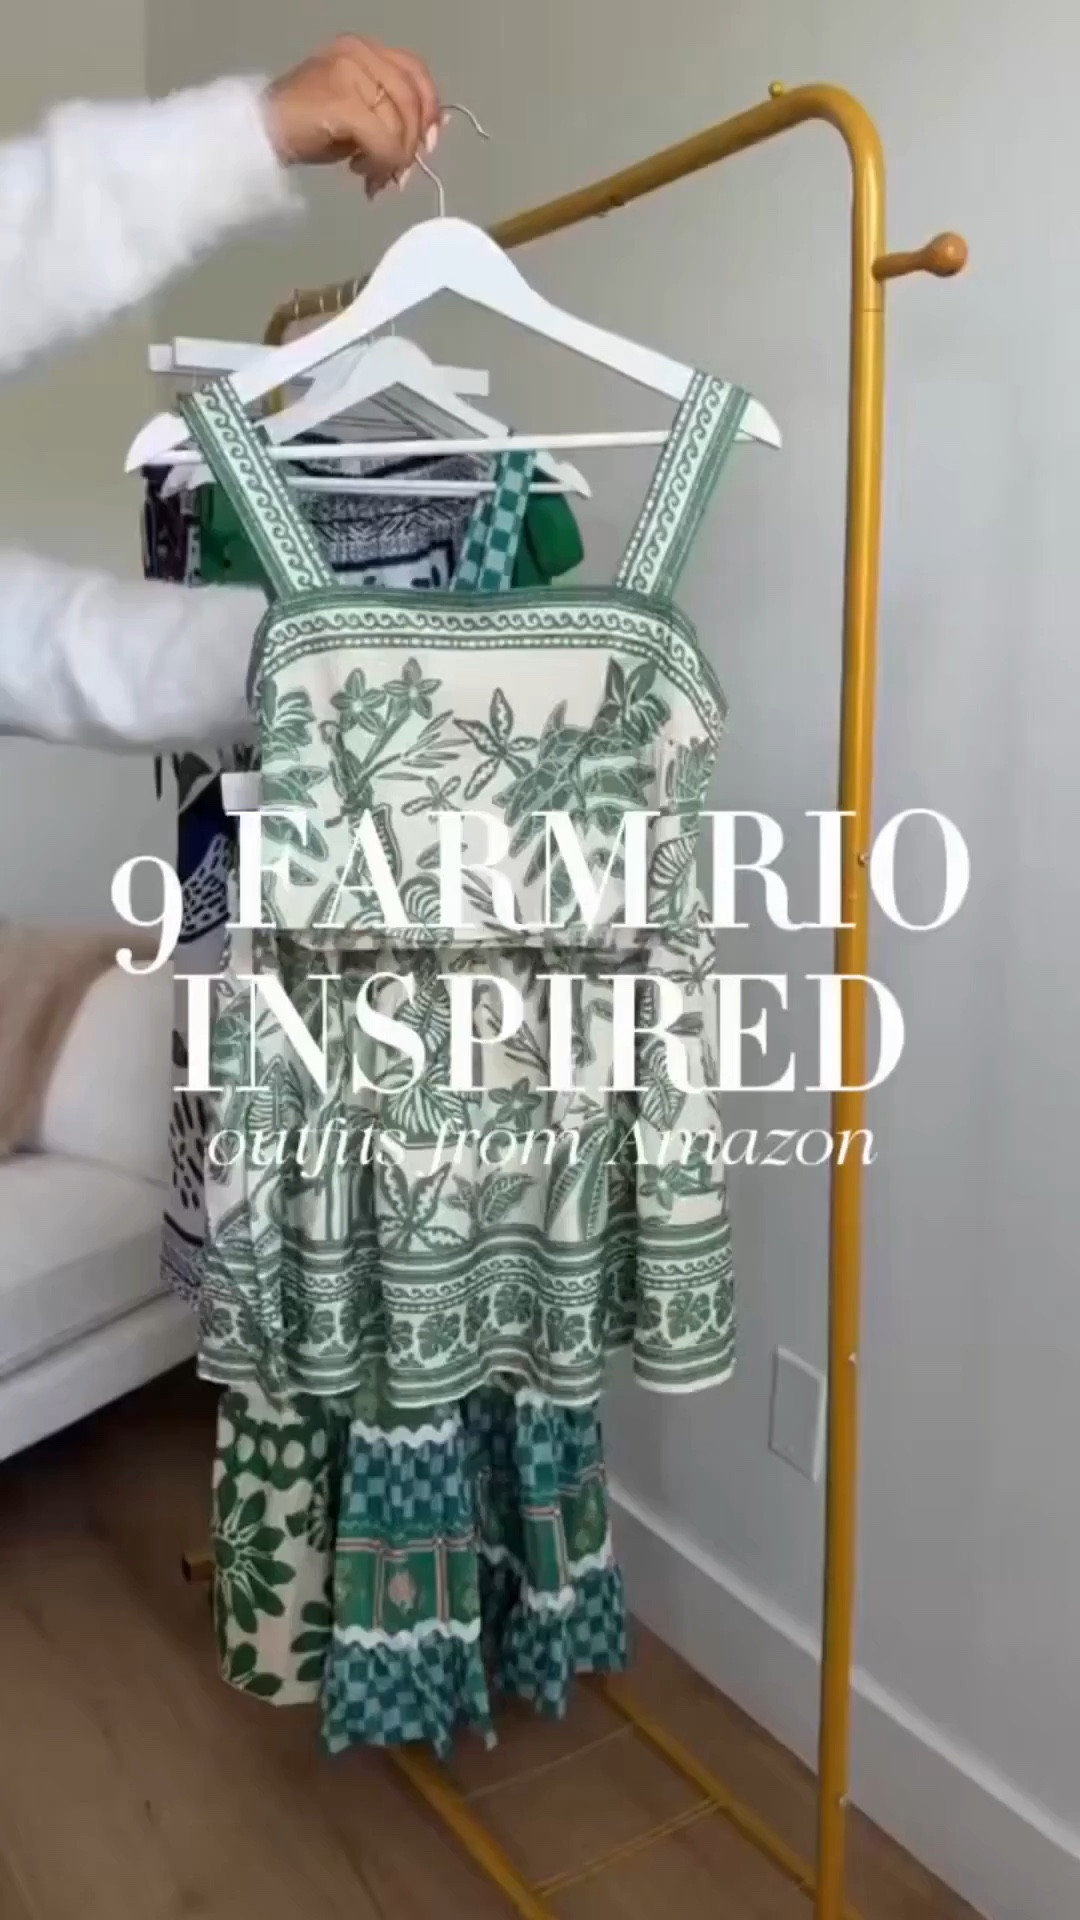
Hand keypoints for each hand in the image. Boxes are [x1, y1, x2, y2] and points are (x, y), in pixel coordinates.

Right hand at [264, 36, 441, 197]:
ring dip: (393, 160)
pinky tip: (362, 173)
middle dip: (412, 144)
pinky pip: (381, 139)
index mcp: (364, 49)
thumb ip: (390, 115)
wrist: (262, 132)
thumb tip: (428, 136)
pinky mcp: (343, 101)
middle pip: (411, 100)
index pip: (415, 73)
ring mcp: (349, 73)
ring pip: (398, 124)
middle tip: (398, 174)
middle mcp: (359, 52)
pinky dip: (381, 163)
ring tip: (374, 177)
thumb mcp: (358, 114)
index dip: (430, 110)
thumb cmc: (307, 126)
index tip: (428, 145)